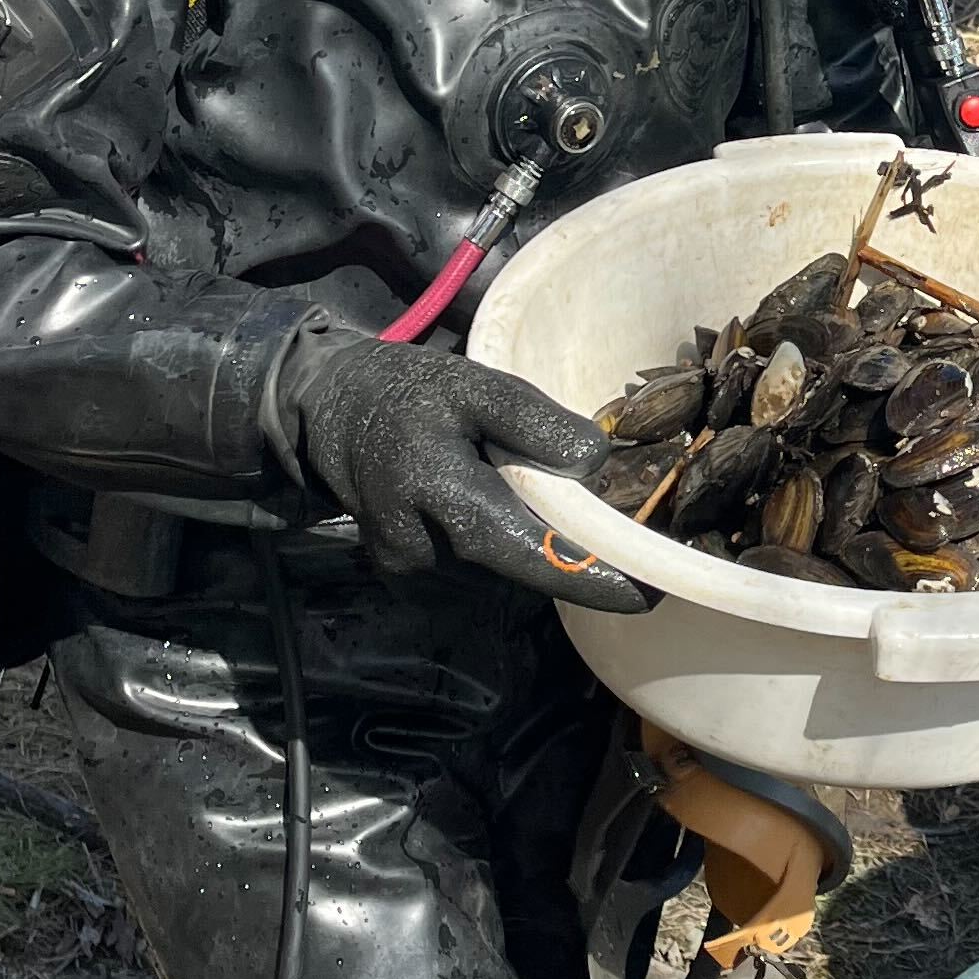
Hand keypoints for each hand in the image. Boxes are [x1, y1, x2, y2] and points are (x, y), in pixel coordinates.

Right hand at [282, 334, 654, 609]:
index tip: (648, 593)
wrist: (331, 415)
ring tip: (552, 509)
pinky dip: (507, 553)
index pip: (527, 552)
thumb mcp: (476, 384)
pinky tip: (506, 514)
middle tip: (624, 542)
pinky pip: (480, 577)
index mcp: (438, 493)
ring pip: (503, 578)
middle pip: (522, 572)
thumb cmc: (410, 394)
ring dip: (536, 553)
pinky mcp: (409, 580)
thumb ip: (535, 422)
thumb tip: (595, 465)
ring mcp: (410, 572)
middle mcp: (420, 549)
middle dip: (575, 562)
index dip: (590, 578)